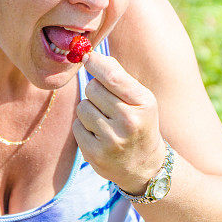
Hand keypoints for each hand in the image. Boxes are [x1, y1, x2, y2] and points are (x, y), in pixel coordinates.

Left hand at [72, 51, 165, 194]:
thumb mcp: (140, 99)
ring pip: (82, 107)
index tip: (86, 57)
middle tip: (106, 103)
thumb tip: (90, 55)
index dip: (95, 63)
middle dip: (95, 91)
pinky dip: (83, 127)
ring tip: (104, 121)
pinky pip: (76, 126)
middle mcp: (129, 121)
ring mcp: (112, 140)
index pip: (113, 76)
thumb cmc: (139, 122)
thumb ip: (118, 76)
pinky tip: (98, 134)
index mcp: (144, 103)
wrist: (144, 166)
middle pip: (92, 89)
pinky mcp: (95, 154)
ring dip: (88, 110)